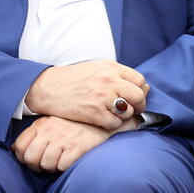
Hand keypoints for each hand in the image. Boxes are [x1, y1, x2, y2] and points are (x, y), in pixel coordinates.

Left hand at [11, 115, 139, 172]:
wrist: (101, 120)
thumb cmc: (75, 123)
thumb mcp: (51, 122)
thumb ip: (34, 133)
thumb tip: (14, 149)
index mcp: (41, 124)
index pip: (19, 146)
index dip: (23, 157)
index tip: (31, 158)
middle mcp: (50, 131)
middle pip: (30, 158)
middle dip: (37, 166)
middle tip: (46, 163)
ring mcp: (63, 139)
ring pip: (46, 164)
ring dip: (52, 167)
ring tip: (60, 159)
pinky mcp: (76, 148)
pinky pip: (62, 166)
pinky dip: (64, 167)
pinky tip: (70, 158)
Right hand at [25, 60, 148, 129]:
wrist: (49, 88)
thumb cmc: (74, 78)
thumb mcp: (98, 67)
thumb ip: (119, 74)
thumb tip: (144, 86)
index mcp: (111, 68)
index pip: (139, 80)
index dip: (141, 91)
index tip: (136, 97)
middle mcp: (109, 81)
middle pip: (138, 96)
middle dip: (139, 105)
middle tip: (133, 109)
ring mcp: (102, 97)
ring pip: (128, 111)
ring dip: (125, 116)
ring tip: (116, 114)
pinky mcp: (95, 113)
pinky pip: (115, 123)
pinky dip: (113, 124)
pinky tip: (105, 120)